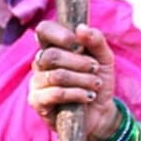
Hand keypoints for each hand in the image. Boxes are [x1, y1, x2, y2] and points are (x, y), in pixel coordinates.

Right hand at [30, 20, 119, 139]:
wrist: (100, 112)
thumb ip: (96, 41)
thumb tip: (81, 28)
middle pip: (51, 55)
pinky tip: (88, 97)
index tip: (77, 43)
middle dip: (79, 62)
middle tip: (95, 69)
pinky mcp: (36, 101)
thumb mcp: (104, 59)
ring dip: (82, 79)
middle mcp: (40, 63)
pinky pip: (55, 93)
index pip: (44, 30)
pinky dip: (77, 93)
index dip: (59, 34)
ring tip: (95, 85)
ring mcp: (36, 82)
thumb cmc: (98, 82)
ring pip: (56, 75)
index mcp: (54, 48)